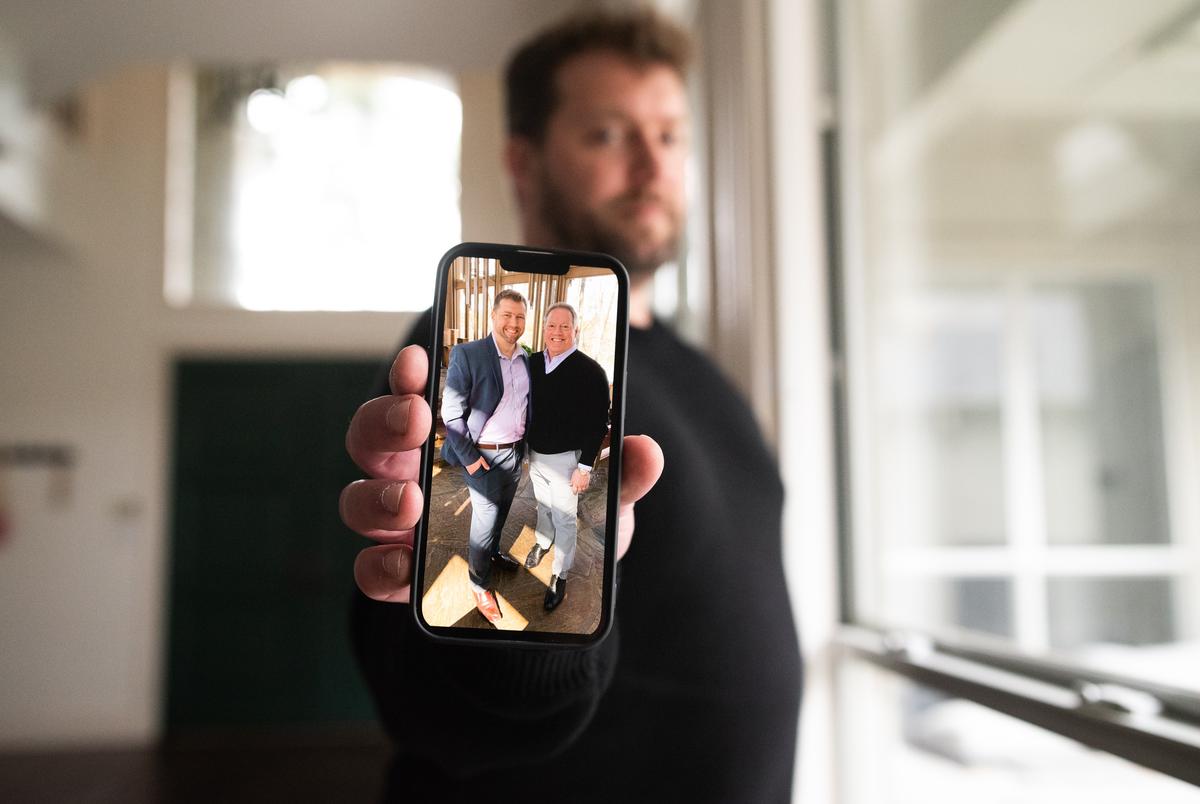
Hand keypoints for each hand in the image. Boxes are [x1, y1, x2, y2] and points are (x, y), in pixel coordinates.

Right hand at [339, 345, 664, 602]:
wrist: (553, 593)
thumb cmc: (564, 518)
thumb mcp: (598, 492)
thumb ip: (618, 471)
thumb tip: (645, 449)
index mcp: (461, 431)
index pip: (420, 390)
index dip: (410, 372)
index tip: (421, 359)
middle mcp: (419, 468)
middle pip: (375, 433)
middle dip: (386, 420)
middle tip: (417, 421)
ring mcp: (405, 518)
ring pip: (361, 495)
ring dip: (378, 494)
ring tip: (409, 502)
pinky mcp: (403, 568)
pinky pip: (372, 565)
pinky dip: (380, 565)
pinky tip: (405, 565)